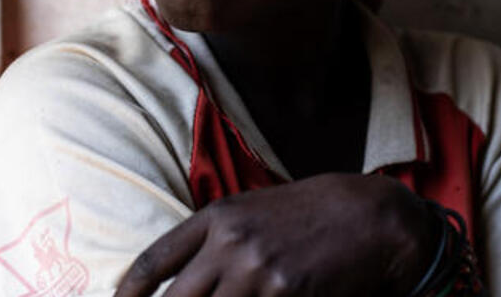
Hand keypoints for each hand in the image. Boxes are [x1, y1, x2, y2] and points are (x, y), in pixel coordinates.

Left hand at [114, 173, 438, 296]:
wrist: (372, 216)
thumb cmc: (314, 214)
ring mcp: (257, 271)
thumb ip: (217, 241)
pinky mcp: (286, 294)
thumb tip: (182, 281)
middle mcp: (229, 243)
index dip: (128, 295)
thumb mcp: (256, 211)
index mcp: (217, 218)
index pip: (153, 263)